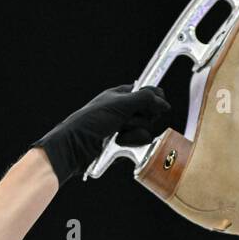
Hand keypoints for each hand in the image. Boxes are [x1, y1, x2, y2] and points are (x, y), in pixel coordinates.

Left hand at [31, 84, 169, 185]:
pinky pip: (138, 144)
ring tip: (117, 134)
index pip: (148, 92)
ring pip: (146, 130)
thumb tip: (164, 102)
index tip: (155, 104)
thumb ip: (144, 99)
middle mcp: (124, 111)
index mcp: (121, 96)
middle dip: (140, 118)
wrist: (74, 148)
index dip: (154, 98)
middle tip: (125, 120)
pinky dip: (130, 143)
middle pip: (150, 113)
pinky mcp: (123, 145)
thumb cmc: (89, 122)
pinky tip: (118, 144)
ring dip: (133, 133)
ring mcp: (124, 129)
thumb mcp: (119, 105)